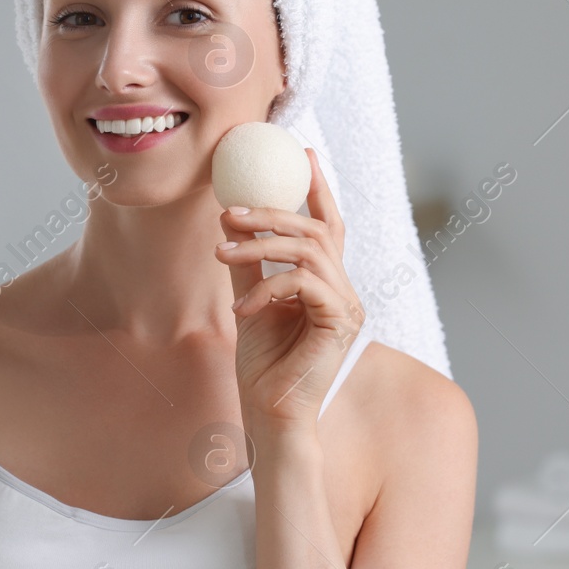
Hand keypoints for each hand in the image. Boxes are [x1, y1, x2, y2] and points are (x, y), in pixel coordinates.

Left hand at [214, 147, 365, 436]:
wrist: (271, 415)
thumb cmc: (263, 367)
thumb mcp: (248, 303)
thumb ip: (246, 264)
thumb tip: (230, 219)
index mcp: (326, 283)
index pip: (328, 225)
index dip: (319, 187)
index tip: (302, 153)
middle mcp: (343, 290)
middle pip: (318, 230)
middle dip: (273, 211)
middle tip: (231, 209)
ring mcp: (346, 306)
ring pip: (310, 250)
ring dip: (262, 244)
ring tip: (222, 250)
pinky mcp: (340, 323)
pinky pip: (304, 283)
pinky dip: (269, 287)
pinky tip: (242, 307)